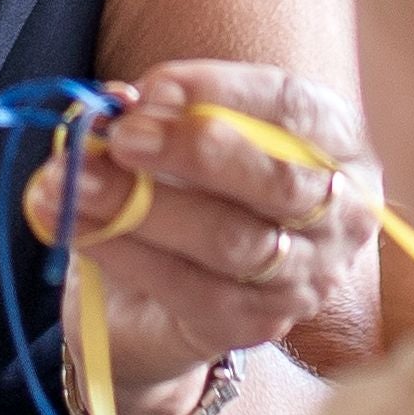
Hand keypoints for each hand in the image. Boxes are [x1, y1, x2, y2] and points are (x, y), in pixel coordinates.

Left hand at [28, 60, 383, 414]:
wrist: (159, 297)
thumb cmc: (182, 189)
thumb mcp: (175, 136)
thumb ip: (154, 113)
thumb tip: (118, 102)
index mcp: (335, 144)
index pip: (293, 107)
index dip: (221, 92)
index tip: (149, 89)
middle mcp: (339, 214)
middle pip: (277, 181)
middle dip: (191, 152)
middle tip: (119, 137)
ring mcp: (305, 278)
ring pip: (230, 240)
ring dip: (143, 206)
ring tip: (76, 181)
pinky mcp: (255, 325)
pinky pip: (188, 288)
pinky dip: (124, 252)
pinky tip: (74, 226)